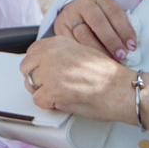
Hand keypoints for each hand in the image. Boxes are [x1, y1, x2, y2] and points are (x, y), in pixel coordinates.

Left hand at [21, 33, 136, 123]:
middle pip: (26, 68)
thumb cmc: (108, 76)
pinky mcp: (53, 90)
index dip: (38, 66)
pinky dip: (49, 105)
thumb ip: (60, 55)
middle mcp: (51, 53)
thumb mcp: (81, 52)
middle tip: (52, 87)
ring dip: (43, 92)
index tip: (46, 73)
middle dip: (37, 79)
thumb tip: (44, 66)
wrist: (122, 89)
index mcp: (58, 42)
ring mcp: (50, 71)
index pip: (32, 52)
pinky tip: (63, 101)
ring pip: (30, 85)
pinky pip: (38, 100)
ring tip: (62, 94)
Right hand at [50, 0, 138, 61]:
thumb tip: (131, 48)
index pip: (113, 11)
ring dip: (99, 50)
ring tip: (110, 61)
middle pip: (98, 22)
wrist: (75, 11)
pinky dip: (84, 54)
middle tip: (122, 55)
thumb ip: (119, 26)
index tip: (132, 46)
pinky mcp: (60, 28)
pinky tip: (93, 61)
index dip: (124, 29)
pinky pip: (72, 43)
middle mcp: (81, 4)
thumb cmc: (100, 17)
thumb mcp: (110, 14)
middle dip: (112, 41)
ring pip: (83, 34)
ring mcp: (69, 16)